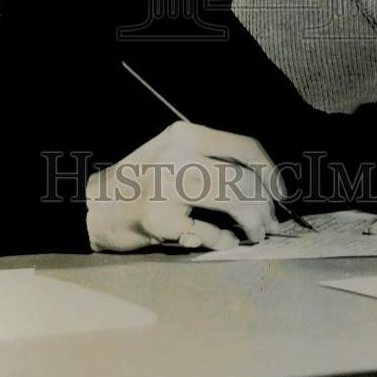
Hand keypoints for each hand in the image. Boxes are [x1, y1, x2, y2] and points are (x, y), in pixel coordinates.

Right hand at [85, 121, 282, 251]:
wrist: (95, 205)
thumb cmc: (142, 181)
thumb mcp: (174, 153)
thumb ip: (212, 159)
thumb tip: (264, 183)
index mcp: (186, 134)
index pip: (244, 147)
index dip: (271, 172)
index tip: (281, 193)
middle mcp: (178, 154)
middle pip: (243, 179)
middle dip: (265, 205)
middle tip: (270, 221)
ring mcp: (168, 187)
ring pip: (235, 202)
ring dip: (254, 223)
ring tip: (256, 233)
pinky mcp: (160, 219)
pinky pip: (211, 233)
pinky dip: (226, 241)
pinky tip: (227, 242)